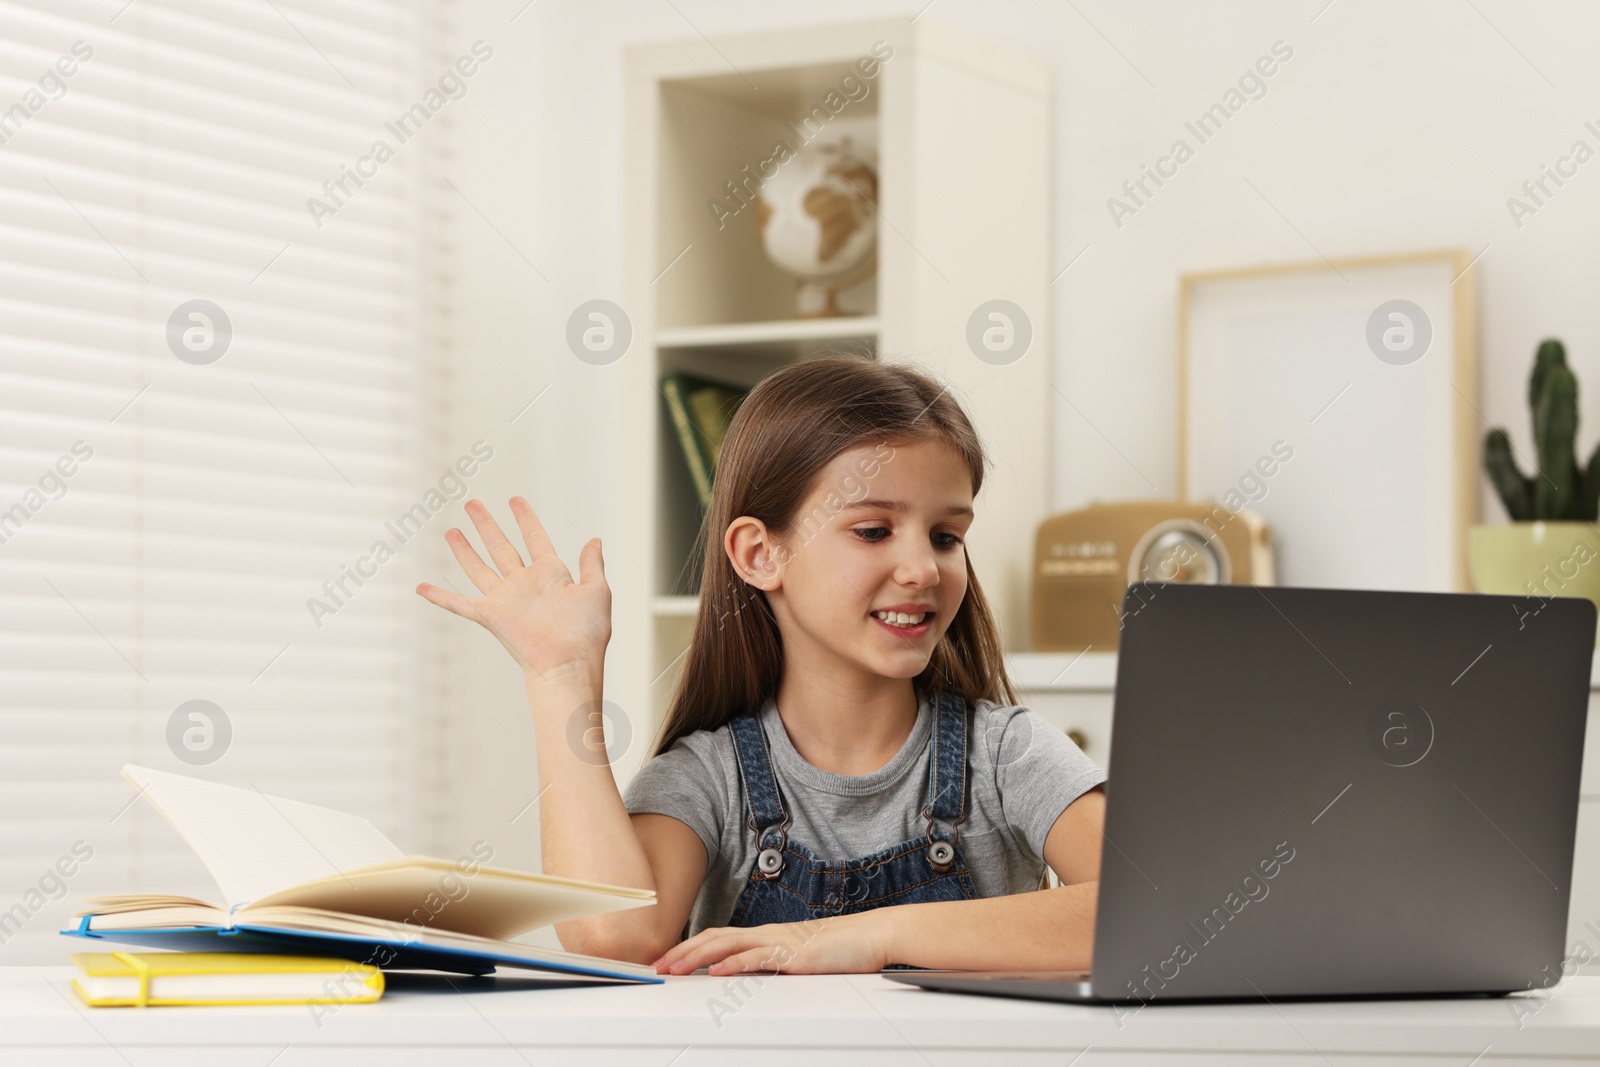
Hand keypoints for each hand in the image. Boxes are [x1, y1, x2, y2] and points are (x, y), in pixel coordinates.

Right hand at [415, 497, 610, 682]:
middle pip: (501, 547)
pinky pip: (459, 604)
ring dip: (464, 549)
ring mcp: (505, 600)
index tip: (514, 500)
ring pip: (479, 568)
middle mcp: (524, 585)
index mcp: (551, 575)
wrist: (568, 664)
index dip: (525, 519)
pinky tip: (422, 588)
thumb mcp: (597, 592)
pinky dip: (439, 597)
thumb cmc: (587, 635)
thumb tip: (595, 540)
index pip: (535, 538)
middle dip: (486, 525)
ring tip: (451, 530)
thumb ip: (592, 565)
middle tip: (471, 503)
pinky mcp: (490, 617)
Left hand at [651, 911, 896, 975]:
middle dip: (683, 951)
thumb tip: (750, 976)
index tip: (668, 959)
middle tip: (657, 966)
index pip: (719, 937)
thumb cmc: (839, 950)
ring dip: (697, 956)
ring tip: (675, 967)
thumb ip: (774, 965)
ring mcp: (779, 942)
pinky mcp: (793, 954)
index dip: (691, 947)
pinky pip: (758, 958)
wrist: (871, 936)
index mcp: (767, 936)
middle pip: (715, 938)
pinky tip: (717, 972)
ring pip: (729, 945)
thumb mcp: (798, 958)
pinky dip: (734, 964)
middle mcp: (768, 935)